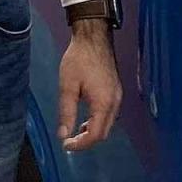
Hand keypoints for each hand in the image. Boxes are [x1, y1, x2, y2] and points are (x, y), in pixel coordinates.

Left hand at [57, 19, 121, 151]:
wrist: (94, 36)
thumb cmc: (79, 59)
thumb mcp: (68, 87)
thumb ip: (66, 113)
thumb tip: (63, 135)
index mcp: (103, 103)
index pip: (95, 135)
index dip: (80, 145)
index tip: (65, 144)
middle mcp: (114, 101)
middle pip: (104, 132)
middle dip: (87, 141)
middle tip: (70, 141)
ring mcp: (117, 95)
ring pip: (108, 123)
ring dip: (93, 131)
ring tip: (76, 129)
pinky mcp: (116, 89)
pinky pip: (110, 113)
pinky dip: (98, 120)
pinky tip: (86, 116)